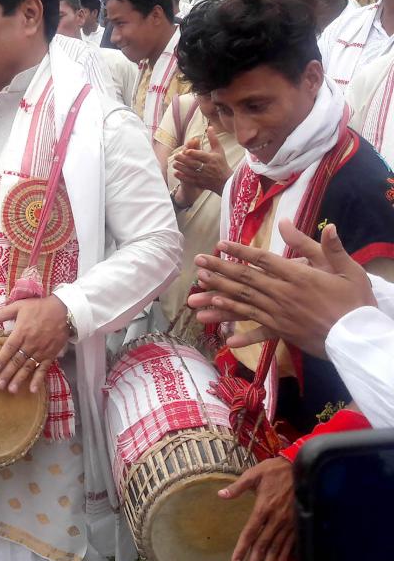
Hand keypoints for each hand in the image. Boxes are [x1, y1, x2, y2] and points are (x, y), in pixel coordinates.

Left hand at [0, 296, 69, 393]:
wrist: (64, 310)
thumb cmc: (40, 307)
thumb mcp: (20, 306)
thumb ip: (2, 313)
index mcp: (21, 331)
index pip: (9, 347)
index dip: (1, 359)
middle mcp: (30, 343)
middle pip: (17, 361)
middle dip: (7, 374)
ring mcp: (41, 350)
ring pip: (28, 367)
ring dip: (20, 379)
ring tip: (11, 390)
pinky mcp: (50, 355)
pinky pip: (43, 369)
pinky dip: (38, 379)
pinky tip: (33, 389)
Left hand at [173, 127, 230, 195]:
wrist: (225, 181)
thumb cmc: (221, 163)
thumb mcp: (219, 150)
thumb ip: (213, 139)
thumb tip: (210, 127)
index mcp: (212, 159)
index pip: (201, 155)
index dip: (193, 153)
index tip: (185, 151)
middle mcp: (207, 168)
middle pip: (193, 163)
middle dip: (183, 160)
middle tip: (175, 156)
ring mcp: (203, 176)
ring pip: (190, 172)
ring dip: (181, 168)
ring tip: (174, 164)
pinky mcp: (200, 183)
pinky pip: (190, 180)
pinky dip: (182, 177)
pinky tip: (176, 173)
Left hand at [189, 220, 374, 354]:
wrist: (362, 335)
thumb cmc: (355, 300)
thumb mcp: (346, 268)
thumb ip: (326, 246)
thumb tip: (312, 223)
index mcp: (298, 276)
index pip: (262, 260)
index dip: (239, 251)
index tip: (220, 244)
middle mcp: (283, 294)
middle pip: (245, 279)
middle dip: (219, 269)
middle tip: (198, 261)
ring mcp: (281, 314)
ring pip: (244, 303)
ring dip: (219, 297)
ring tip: (197, 293)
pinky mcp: (283, 332)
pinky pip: (258, 332)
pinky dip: (242, 334)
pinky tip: (224, 336)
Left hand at [219, 457, 295, 560]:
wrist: (299, 466)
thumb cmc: (274, 470)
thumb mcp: (254, 474)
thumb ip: (238, 487)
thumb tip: (221, 494)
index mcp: (263, 507)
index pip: (250, 532)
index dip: (242, 548)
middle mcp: (276, 519)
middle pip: (263, 545)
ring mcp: (288, 523)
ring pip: (276, 547)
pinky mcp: (297, 523)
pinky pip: (290, 543)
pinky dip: (283, 556)